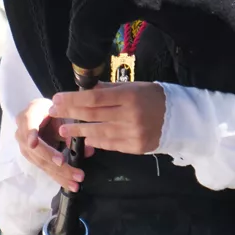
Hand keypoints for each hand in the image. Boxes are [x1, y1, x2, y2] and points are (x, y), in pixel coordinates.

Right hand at [16, 97, 84, 192]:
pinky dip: (59, 177)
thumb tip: (87, 149)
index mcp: (28, 116)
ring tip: (75, 183)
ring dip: (60, 175)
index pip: (28, 127)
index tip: (41, 149)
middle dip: (56, 164)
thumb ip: (72, 128)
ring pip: (42, 163)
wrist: (40, 113)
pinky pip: (45, 168)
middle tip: (74, 173)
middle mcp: (22, 134)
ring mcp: (25, 148)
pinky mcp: (32, 158)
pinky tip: (70, 185)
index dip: (33, 137)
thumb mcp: (62, 113)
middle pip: (37, 152)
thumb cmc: (53, 110)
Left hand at [52, 82, 166, 155]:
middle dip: (70, 113)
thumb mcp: (133, 87)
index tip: (57, 99)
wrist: (180, 118)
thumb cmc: (154, 98)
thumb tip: (84, 90)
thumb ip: (109, 90)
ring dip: (78, 132)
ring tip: (64, 130)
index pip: (94, 98)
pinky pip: (110, 145)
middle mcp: (130, 115)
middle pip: (92, 115)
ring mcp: (133, 133)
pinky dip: (96, 142)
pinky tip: (85, 139)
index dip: (72, 100)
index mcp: (129, 96)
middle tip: (54, 112)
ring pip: (98, 133)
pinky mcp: (136, 148)